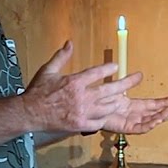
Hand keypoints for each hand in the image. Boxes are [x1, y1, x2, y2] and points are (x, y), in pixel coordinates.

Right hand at [21, 40, 167, 134]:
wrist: (29, 113)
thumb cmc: (38, 91)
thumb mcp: (48, 70)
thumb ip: (61, 56)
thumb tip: (70, 43)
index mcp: (74, 82)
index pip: (97, 72)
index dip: (109, 68)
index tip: (116, 67)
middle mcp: (81, 97)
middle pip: (110, 89)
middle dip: (127, 83)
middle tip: (137, 78)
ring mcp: (83, 112)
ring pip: (108, 106)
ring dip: (117, 100)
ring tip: (124, 97)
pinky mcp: (81, 124)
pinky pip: (100, 121)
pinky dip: (105, 116)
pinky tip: (108, 112)